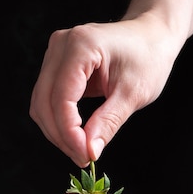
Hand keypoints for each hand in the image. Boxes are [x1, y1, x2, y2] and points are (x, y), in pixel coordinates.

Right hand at [29, 17, 179, 166]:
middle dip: (61, 136)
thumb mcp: (133, 94)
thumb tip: (89, 151)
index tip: (84, 156)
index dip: (69, 133)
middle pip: (44, 102)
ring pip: (40, 104)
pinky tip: (76, 135)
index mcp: (81, 46)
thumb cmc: (148, 58)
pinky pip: (46, 99)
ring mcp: (55, 53)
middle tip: (83, 158)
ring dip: (56, 132)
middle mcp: (61, 45)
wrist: (151, 35)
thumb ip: (108, 122)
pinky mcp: (56, 64)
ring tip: (81, 149)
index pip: (61, 99)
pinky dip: (58, 122)